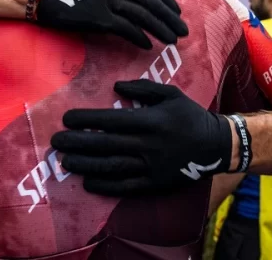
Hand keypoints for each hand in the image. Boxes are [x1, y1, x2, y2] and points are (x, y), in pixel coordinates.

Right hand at [36, 0, 188, 48]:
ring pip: (143, 17)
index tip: (178, 14)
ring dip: (161, 30)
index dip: (168, 1)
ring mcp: (109, 0)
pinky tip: (148, 45)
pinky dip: (140, 37)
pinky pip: (127, 29)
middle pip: (152, 3)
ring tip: (172, 41)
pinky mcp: (100, 18)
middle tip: (183, 31)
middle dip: (171, 19)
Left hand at [50, 79, 231, 195]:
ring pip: (112, 166)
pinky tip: (88, 182)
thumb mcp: (170, 94)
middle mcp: (148, 144)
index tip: (66, 118)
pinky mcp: (154, 183)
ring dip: (86, 164)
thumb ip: (143, 88)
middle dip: (78, 142)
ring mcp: (151, 166)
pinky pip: (126, 186)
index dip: (87, 120)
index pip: (112, 120)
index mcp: (150, 120)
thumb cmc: (190, 116)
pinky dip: (105, 186)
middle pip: (106, 144)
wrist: (215, 146)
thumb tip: (117, 85)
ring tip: (65, 161)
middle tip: (56, 141)